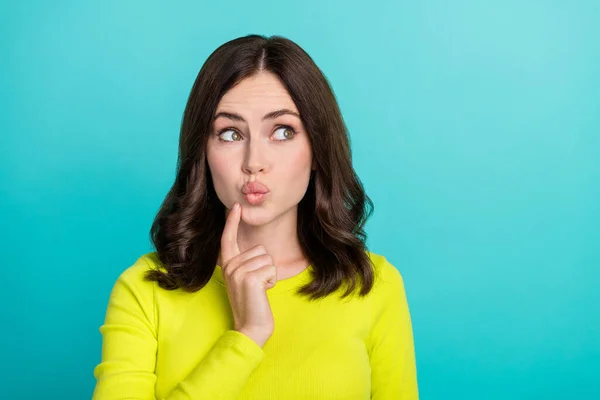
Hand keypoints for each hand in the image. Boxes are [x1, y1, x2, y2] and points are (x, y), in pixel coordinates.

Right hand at [219, 202, 276, 346]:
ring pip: (267, 259)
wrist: (251, 327)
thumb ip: (246, 264)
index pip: (228, 239)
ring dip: (270, 275)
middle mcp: (230, 266)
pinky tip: (263, 293)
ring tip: (259, 290)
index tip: (236, 206)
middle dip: (266, 267)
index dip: (232, 222)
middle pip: (260, 249)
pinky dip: (272, 281)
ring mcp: (238, 272)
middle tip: (257, 286)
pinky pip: (271, 269)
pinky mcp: (250, 278)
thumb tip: (258, 251)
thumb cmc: (252, 303)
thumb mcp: (245, 280)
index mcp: (228, 265)